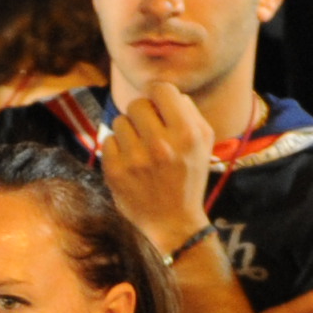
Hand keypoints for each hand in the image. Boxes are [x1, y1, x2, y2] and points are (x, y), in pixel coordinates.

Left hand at [100, 79, 219, 260]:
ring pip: (119, 121)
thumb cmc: (189, 176)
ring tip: (140, 150)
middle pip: (137, 104)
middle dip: (141, 115)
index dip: (158, 95)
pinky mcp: (116, 172)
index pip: (161, 89)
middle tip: (148, 132)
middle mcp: (162, 145)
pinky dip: (117, 149)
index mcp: (187, 134)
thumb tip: (165, 91)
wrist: (174, 222)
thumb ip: (188, 111)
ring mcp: (136, 160)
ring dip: (128, 132)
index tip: (158, 106)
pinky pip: (108, 141)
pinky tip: (130, 163)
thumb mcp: (204, 142)